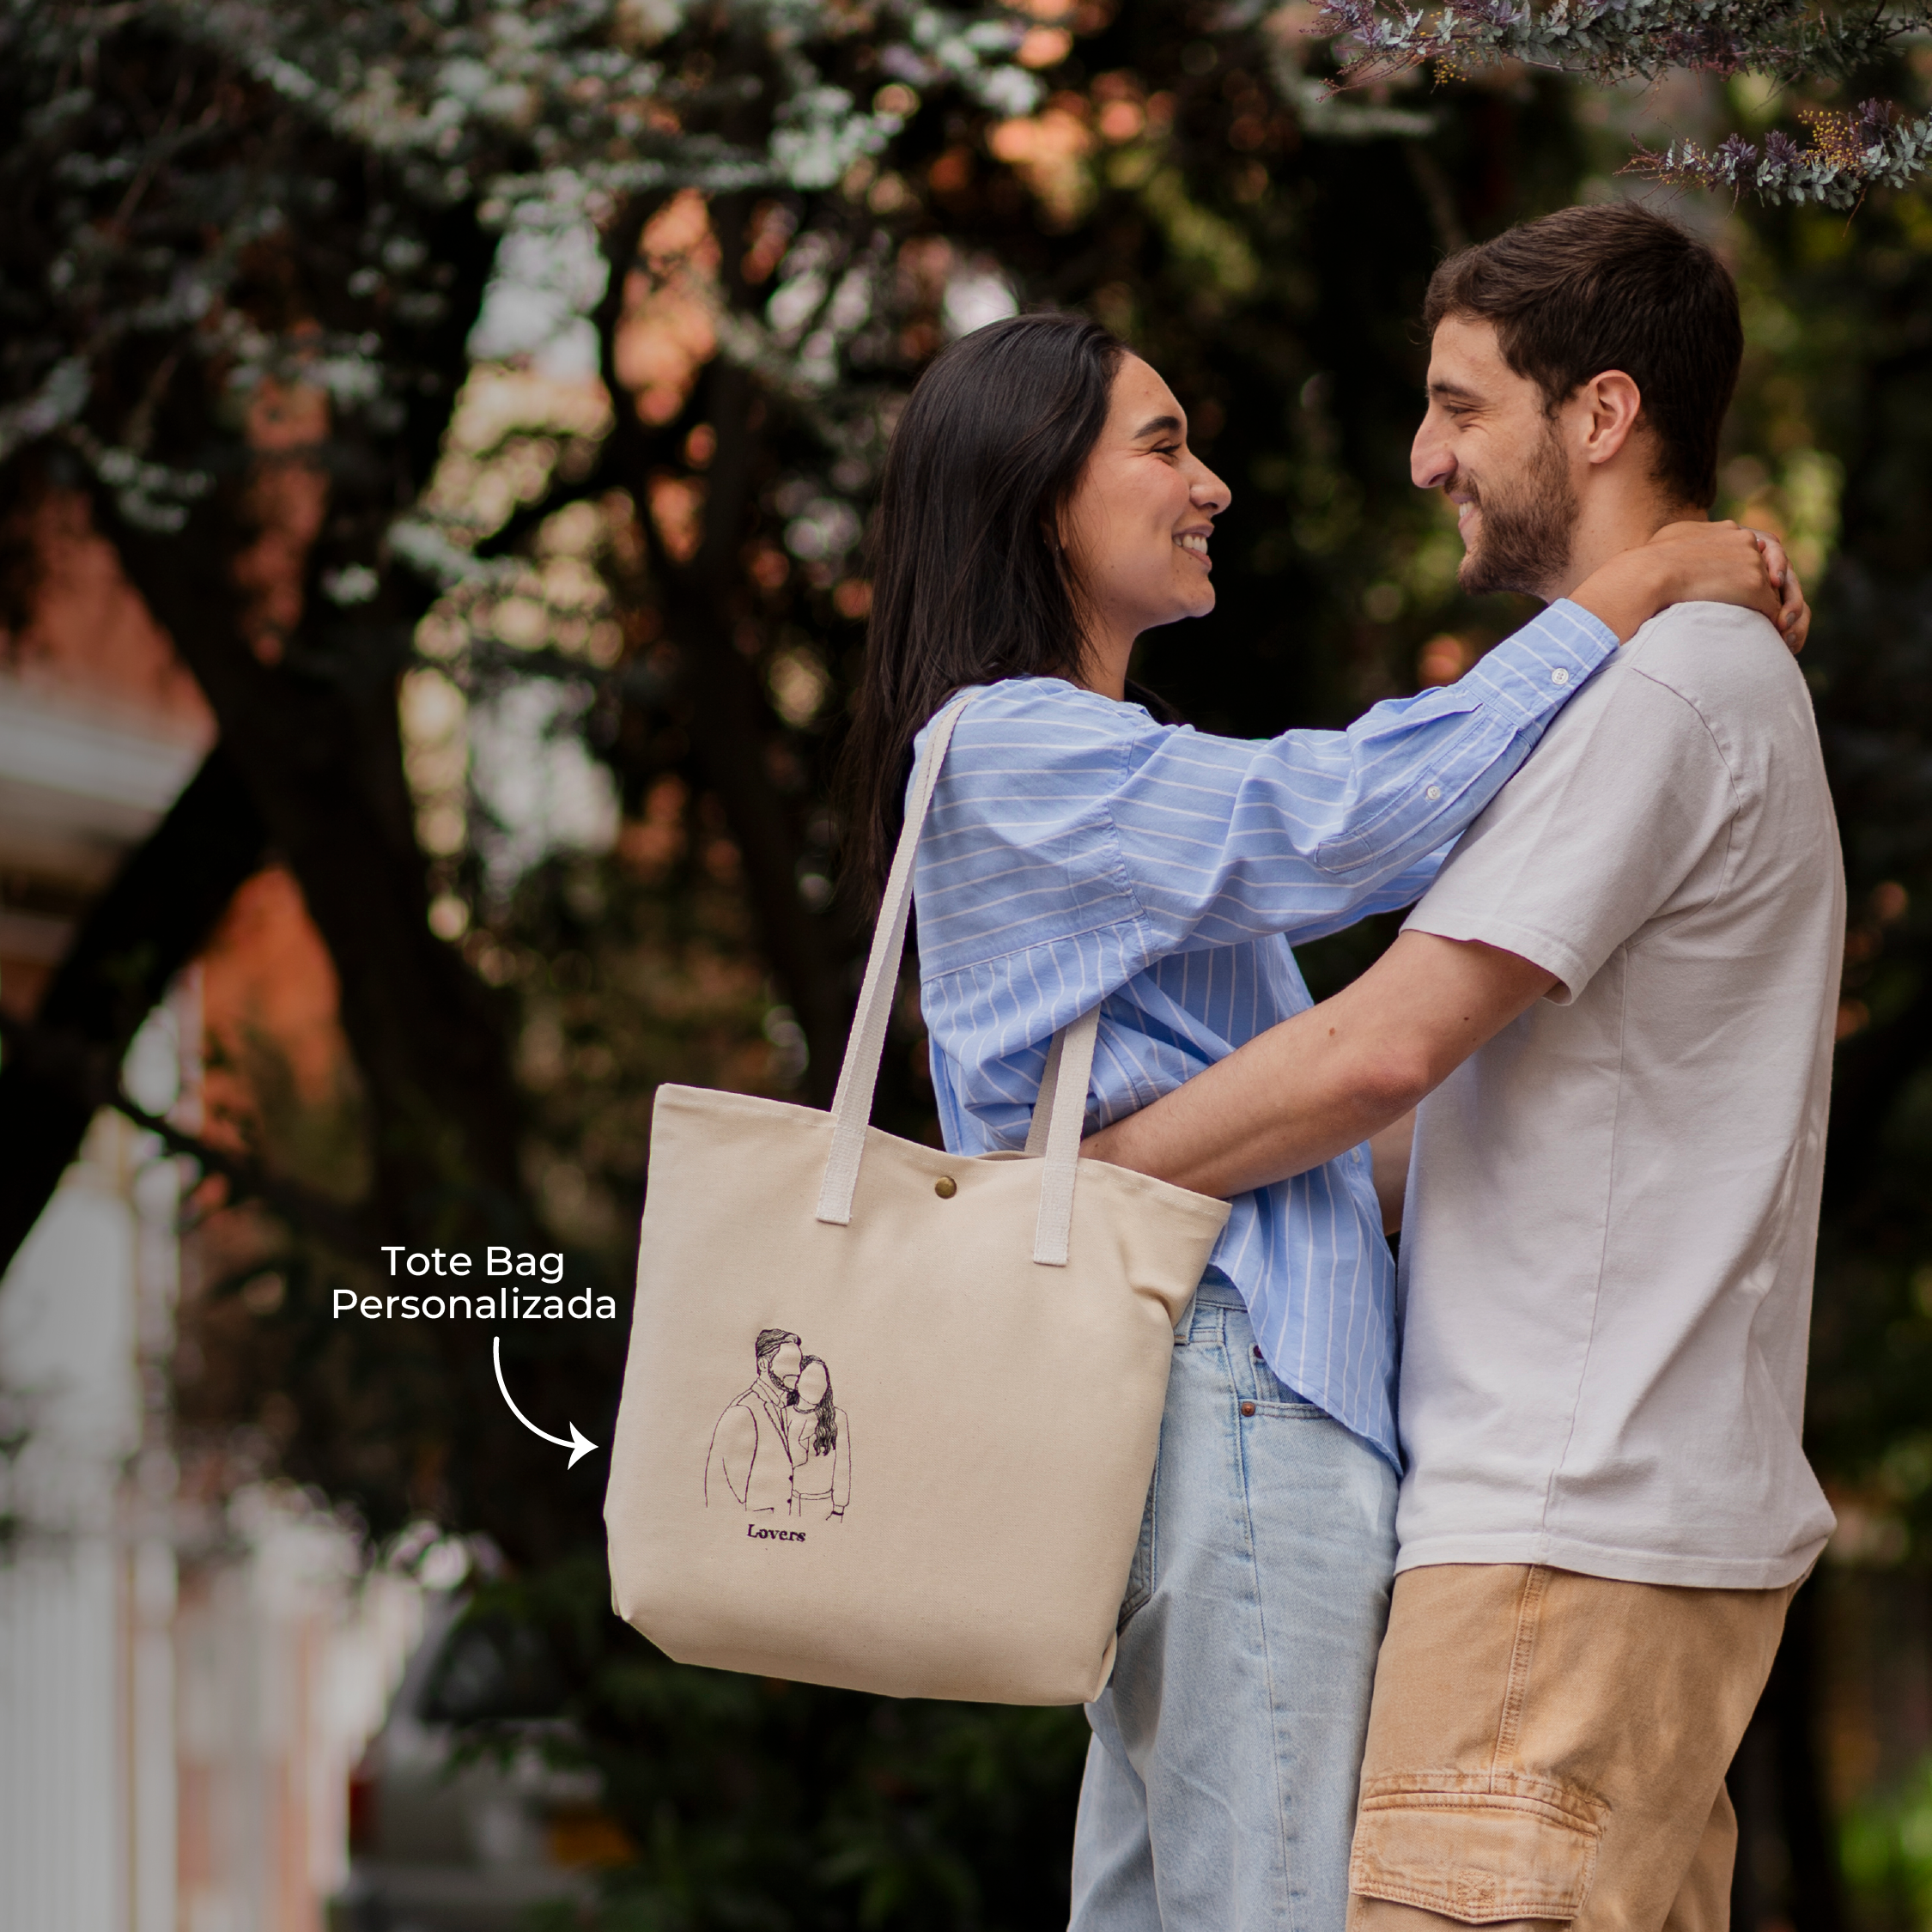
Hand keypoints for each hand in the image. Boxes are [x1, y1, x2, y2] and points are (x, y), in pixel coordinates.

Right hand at [1646, 519, 1806, 651]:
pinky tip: (1757, 635)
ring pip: (1770, 590)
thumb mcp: (1670, 536)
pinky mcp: (1755, 586)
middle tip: (1747, 611)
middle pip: (1763, 569)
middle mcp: (1746, 540)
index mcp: (1727, 529)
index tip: (1728, 592)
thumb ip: (1689, 538)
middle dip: (1755, 590)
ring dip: (1761, 608)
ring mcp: (1753, 562)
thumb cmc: (1648, 562)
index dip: (1739, 574)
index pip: (1746, 553)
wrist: (1649, 575)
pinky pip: (1771, 608)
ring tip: (1751, 626)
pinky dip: (1767, 622)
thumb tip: (1680, 545)